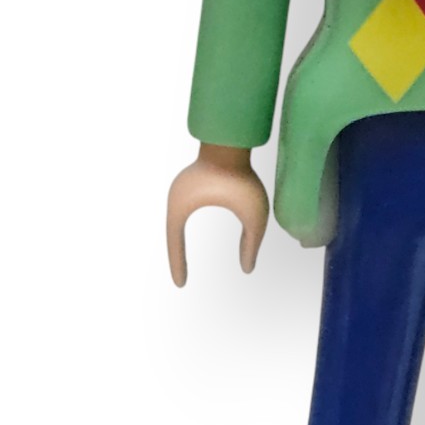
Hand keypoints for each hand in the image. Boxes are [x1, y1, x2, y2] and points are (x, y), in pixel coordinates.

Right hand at [166, 144, 268, 284]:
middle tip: (180, 280)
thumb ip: (251, 242)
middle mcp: (176, 199)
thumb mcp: (253, 214)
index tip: (181, 284)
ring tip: (182, 262)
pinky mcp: (191, 181)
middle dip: (176, 257)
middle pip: (171, 235)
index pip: (174, 244)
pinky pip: (185, 209)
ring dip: (179, 241)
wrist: (232, 140)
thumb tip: (248, 269)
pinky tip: (192, 232)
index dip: (177, 265)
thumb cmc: (242, 177)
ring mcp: (182, 188)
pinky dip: (187, 225)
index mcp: (181, 208)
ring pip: (176, 222)